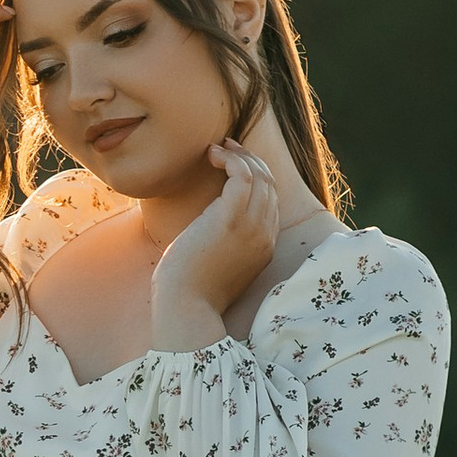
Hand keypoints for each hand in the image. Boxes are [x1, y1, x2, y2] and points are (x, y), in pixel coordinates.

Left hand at [149, 142, 281, 343]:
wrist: (185, 309)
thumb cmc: (189, 291)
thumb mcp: (215, 265)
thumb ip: (222, 244)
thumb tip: (206, 226)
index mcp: (263, 248)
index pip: (271, 202)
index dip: (256, 177)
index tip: (234, 165)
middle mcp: (264, 235)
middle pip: (269, 185)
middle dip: (251, 160)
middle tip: (227, 148)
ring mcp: (251, 227)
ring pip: (260, 176)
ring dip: (240, 155)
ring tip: (217, 148)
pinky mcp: (231, 219)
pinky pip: (243, 175)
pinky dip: (230, 159)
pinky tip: (212, 155)